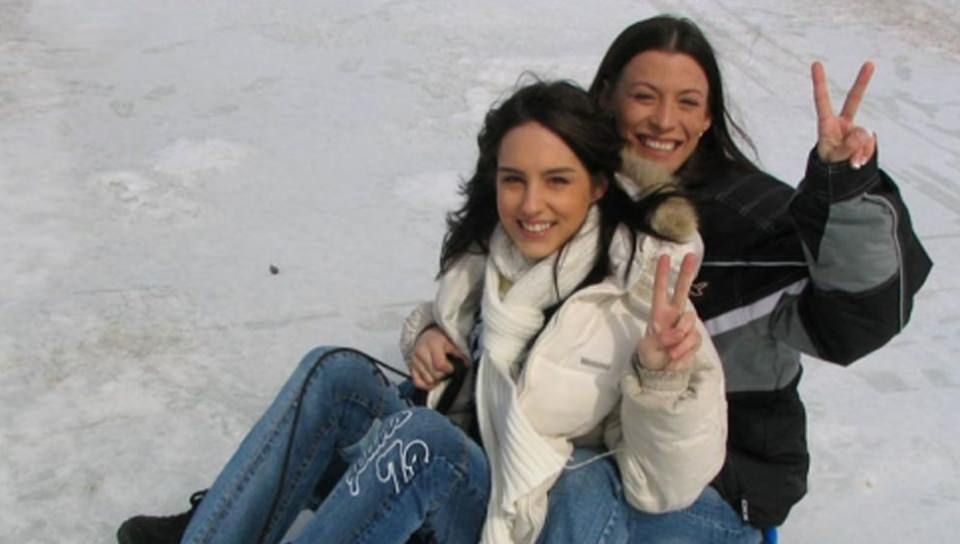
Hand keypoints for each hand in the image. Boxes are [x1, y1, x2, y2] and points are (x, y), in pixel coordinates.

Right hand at [409, 326, 466, 390]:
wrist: (426, 334)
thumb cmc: (440, 338)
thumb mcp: (452, 341)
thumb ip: (459, 352)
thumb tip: (466, 364)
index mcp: (432, 344)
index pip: (439, 365)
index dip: (448, 369)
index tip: (452, 367)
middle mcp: (421, 352)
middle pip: (434, 374)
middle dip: (443, 375)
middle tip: (447, 371)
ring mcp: (414, 361)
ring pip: (427, 380)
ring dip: (436, 380)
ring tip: (441, 374)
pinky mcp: (411, 367)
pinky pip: (418, 383)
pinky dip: (426, 385)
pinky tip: (434, 382)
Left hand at [636, 253, 701, 371]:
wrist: (662, 373)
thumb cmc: (650, 355)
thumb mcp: (648, 349)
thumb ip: (662, 339)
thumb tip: (678, 333)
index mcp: (658, 313)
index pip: (660, 290)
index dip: (662, 274)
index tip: (664, 256)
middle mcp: (674, 314)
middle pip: (681, 290)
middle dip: (685, 273)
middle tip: (690, 256)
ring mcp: (685, 325)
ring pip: (689, 322)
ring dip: (680, 339)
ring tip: (669, 352)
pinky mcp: (695, 337)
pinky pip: (694, 339)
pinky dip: (685, 350)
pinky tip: (677, 356)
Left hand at [812, 61, 876, 168]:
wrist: (837, 174)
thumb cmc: (829, 164)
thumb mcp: (835, 159)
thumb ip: (848, 147)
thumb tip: (866, 132)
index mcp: (826, 124)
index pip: (822, 101)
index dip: (819, 83)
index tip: (816, 63)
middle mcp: (841, 123)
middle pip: (853, 99)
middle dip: (862, 82)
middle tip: (870, 63)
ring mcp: (855, 129)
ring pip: (865, 136)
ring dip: (859, 152)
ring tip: (849, 162)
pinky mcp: (865, 137)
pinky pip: (871, 144)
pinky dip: (866, 154)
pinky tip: (858, 161)